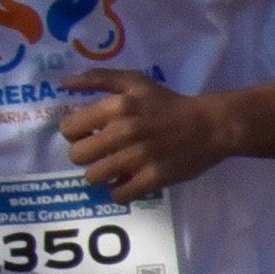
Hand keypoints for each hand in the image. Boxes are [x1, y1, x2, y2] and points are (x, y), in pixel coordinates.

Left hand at [57, 68, 236, 197]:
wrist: (210, 126)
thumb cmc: (167, 103)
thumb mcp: (134, 82)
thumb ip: (97, 79)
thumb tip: (64, 83)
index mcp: (116, 107)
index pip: (69, 128)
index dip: (74, 133)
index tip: (86, 133)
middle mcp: (124, 132)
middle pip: (77, 155)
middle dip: (84, 154)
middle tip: (98, 152)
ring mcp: (139, 157)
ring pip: (93, 176)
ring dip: (99, 174)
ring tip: (111, 167)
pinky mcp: (154, 178)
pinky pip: (119, 194)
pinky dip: (119, 191)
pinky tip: (126, 181)